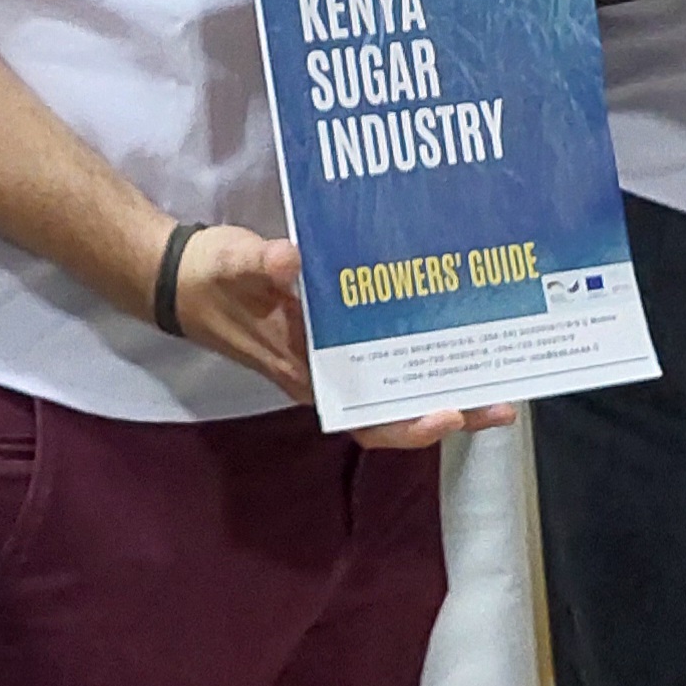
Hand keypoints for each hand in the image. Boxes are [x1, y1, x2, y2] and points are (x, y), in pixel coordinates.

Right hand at [161, 227, 515, 450]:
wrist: (180, 278)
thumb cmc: (210, 277)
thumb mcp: (232, 264)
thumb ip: (259, 264)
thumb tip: (288, 258)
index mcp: (304, 370)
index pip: (364, 420)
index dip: (408, 427)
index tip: (447, 414)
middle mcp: (325, 376)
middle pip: (397, 413)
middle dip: (452, 412)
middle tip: (504, 405)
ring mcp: (330, 361)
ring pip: (397, 390)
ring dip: (445, 386)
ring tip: (496, 379)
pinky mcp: (332, 341)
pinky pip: (386, 360)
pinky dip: (420, 355)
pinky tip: (452, 334)